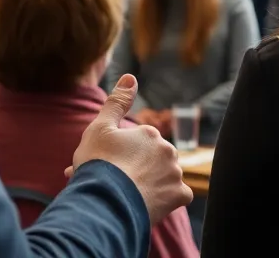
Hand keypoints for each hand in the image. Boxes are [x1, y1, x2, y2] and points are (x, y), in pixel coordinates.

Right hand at [69, 74, 192, 224]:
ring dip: (149, 185)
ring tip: (126, 197)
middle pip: (151, 160)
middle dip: (136, 170)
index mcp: (149, 133)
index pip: (137, 145)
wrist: (105, 203)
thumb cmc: (99, 164)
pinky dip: (165, 199)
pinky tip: (148, 203)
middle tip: (116, 183)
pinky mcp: (179, 196)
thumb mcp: (100, 128)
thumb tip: (130, 76)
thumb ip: (117, 101)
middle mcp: (167, 150)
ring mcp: (175, 174)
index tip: (106, 167)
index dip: (120, 156)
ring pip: (164, 177)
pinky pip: (176, 196)